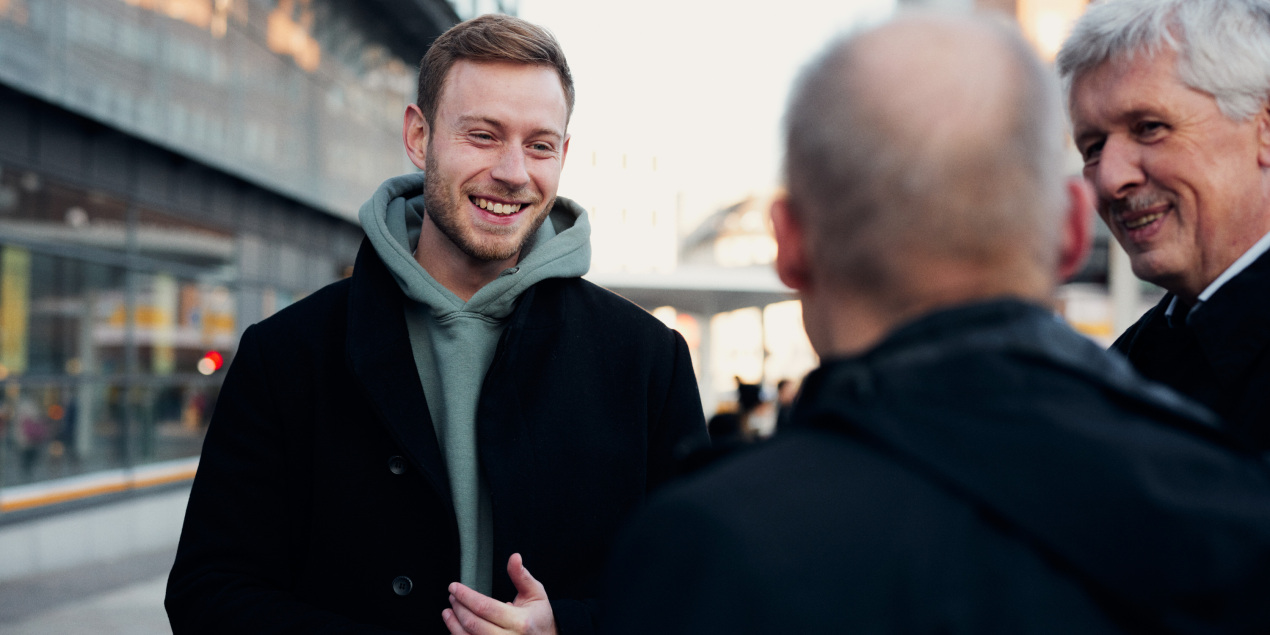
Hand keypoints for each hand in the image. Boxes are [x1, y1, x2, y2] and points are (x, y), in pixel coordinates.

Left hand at [442, 553, 556, 634]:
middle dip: (459, 608)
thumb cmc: (540, 618)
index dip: (466, 596)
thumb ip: (522, 576)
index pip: (486, 607)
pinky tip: (455, 628)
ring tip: (448, 612)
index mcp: (521, 622)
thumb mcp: (535, 593)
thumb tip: (514, 557)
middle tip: (452, 596)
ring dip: (453, 625)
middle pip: (474, 624)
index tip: (454, 587)